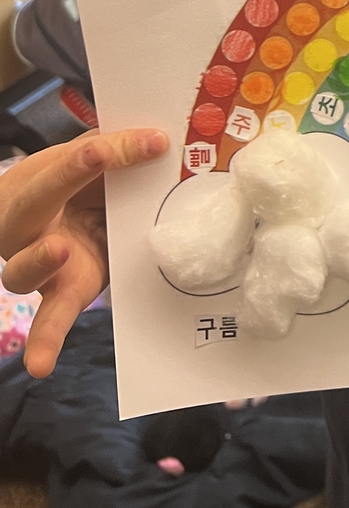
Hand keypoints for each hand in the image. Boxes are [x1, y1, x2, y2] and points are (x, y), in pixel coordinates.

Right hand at [0, 128, 167, 376]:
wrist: (47, 216)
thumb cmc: (74, 182)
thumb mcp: (90, 161)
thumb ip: (116, 151)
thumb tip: (162, 141)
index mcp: (39, 184)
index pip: (63, 167)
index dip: (88, 159)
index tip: (119, 148)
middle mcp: (31, 225)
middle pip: (31, 211)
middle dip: (53, 196)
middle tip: (68, 218)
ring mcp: (43, 264)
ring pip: (26, 271)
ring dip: (41, 263)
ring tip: (59, 253)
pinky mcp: (64, 292)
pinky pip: (49, 319)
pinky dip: (44, 342)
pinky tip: (40, 366)